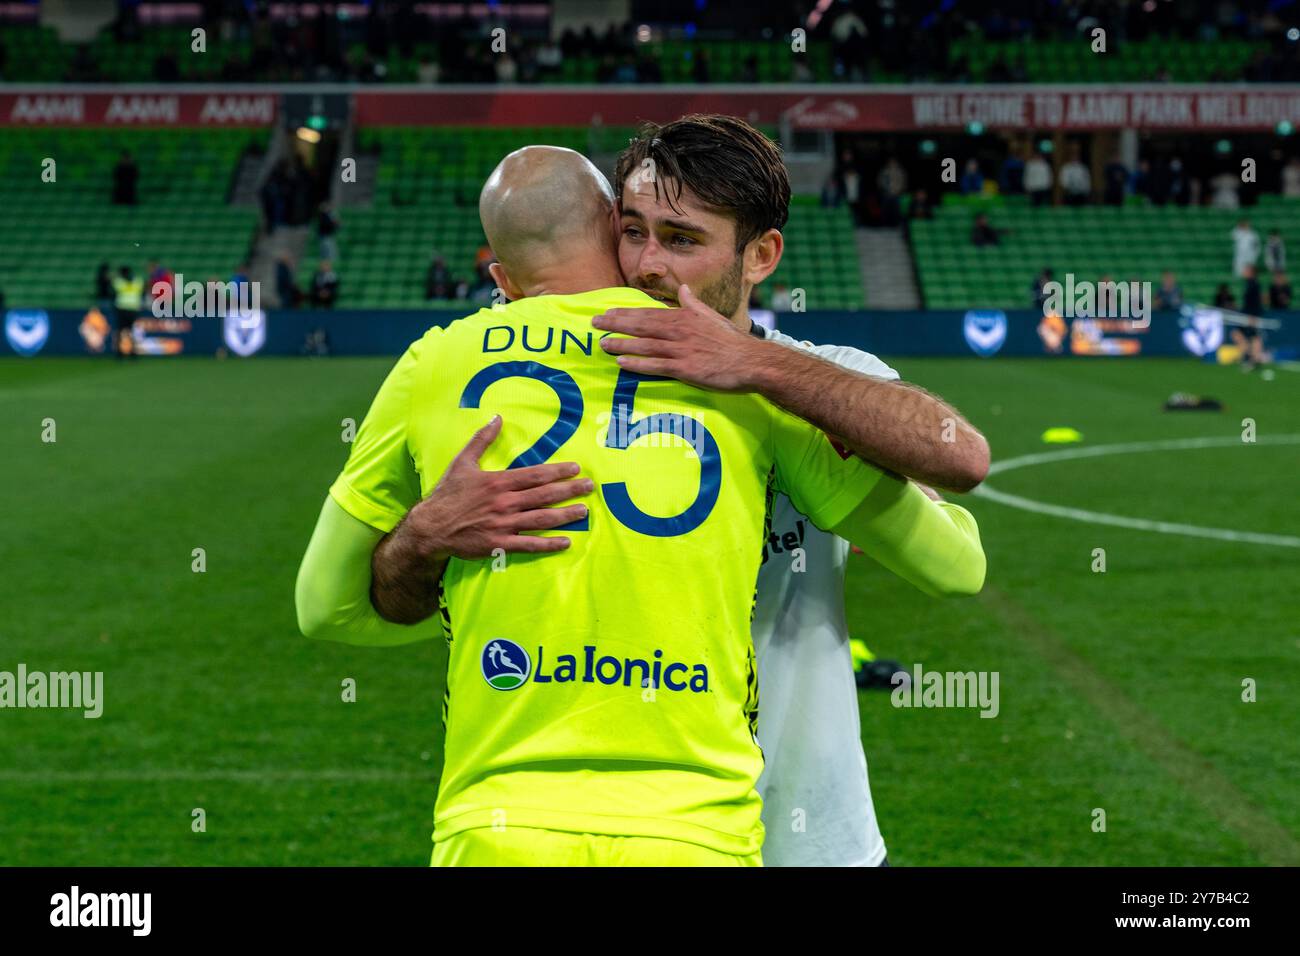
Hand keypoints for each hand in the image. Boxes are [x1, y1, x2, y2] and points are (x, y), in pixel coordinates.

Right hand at [403, 415, 592, 559]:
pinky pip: (529, 545)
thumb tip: (496, 417)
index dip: (558, 471)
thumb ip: (482, 439)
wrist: (430, 527)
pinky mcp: (500, 544)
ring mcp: (504, 524)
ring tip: (583, 511)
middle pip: (544, 495)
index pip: (535, 474)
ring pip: (541, 519)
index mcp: (498, 482)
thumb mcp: (462, 462)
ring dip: (565, 515)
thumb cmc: (447, 494)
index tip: (576, 469)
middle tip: (589, 487)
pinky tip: (566, 541)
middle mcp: (505, 502)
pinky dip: (549, 544)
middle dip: (569, 490)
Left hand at [593, 284, 759, 390]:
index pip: (648, 313)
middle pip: (641, 326)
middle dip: (616, 324)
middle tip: (595, 323)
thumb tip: (682, 289)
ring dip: (621, 344)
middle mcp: (679, 331)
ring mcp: (681, 350)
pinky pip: (655, 366)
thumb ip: (693, 303)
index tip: (608, 312)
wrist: (750, 361)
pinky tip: (621, 363)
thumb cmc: (731, 340)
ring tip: (602, 344)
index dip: (625, 312)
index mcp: (684, 316)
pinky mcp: (684, 369)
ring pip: (644, 345)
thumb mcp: (711, 316)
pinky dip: (637, 364)